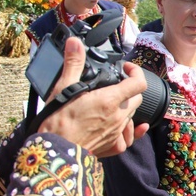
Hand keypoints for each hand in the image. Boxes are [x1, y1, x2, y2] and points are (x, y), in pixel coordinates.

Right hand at [38, 37, 148, 157]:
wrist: (56, 152)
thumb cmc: (58, 121)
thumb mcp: (64, 88)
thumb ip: (73, 64)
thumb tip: (75, 43)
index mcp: (110, 100)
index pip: (138, 82)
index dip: (135, 72)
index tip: (125, 68)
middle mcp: (119, 116)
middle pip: (136, 98)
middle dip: (129, 88)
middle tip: (115, 84)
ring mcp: (118, 132)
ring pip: (132, 115)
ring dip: (127, 106)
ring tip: (113, 103)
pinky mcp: (113, 146)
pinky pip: (129, 138)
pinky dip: (134, 131)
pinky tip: (135, 127)